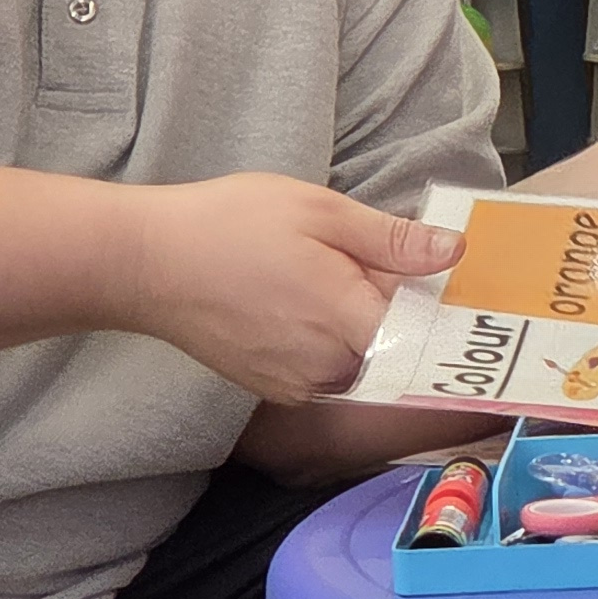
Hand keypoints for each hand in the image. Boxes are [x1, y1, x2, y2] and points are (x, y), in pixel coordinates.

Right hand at [121, 173, 463, 404]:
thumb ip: (391, 240)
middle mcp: (326, 367)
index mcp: (346, 321)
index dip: (435, 301)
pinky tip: (296, 298)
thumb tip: (454, 253)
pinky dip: (326, 338)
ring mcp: (296, 384)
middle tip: (360, 259)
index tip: (436, 276)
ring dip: (358, 323)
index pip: (426, 331)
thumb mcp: (319, 210)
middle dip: (393, 307)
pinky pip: (325, 368)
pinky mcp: (271, 388)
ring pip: (360, 359)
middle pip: (395, 346)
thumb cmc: (228, 224)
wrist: (143, 262)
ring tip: (319, 274)